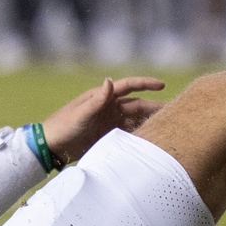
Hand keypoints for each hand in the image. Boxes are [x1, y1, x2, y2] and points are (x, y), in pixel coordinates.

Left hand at [42, 77, 165, 162]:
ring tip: (168, 128)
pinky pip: (129, 134)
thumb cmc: (63, 125)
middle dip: (155, 107)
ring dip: (150, 122)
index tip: (162, 84)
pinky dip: (141, 136)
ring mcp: (110, 122)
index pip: (128, 86)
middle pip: (138, 105)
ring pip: (136, 120)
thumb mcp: (80, 112)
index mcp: (103, 97)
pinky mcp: (109, 136)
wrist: (51, 146)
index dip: (145, 84)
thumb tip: (109, 80)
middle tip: (175, 112)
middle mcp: (110, 108)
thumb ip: (96, 99)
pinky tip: (152, 140)